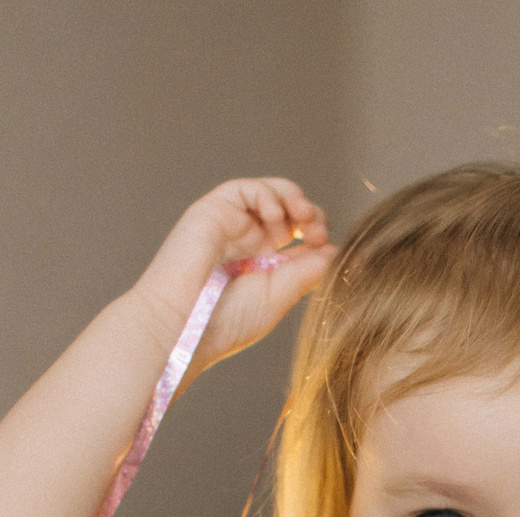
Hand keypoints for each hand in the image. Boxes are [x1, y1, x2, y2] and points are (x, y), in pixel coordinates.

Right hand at [127, 178, 336, 374]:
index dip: (316, 231)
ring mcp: (229, 223)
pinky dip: (267, 194)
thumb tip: (335, 252)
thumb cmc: (225, 321)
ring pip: (268, 192)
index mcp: (263, 262)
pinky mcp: (213, 211)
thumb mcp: (278, 296)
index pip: (298, 234)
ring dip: (293, 197)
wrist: (184, 325)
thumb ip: (306, 272)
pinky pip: (245, 189)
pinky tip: (276, 216)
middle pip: (288, 209)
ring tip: (303, 216)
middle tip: (317, 230)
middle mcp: (247, 240)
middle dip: (309, 213)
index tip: (326, 246)